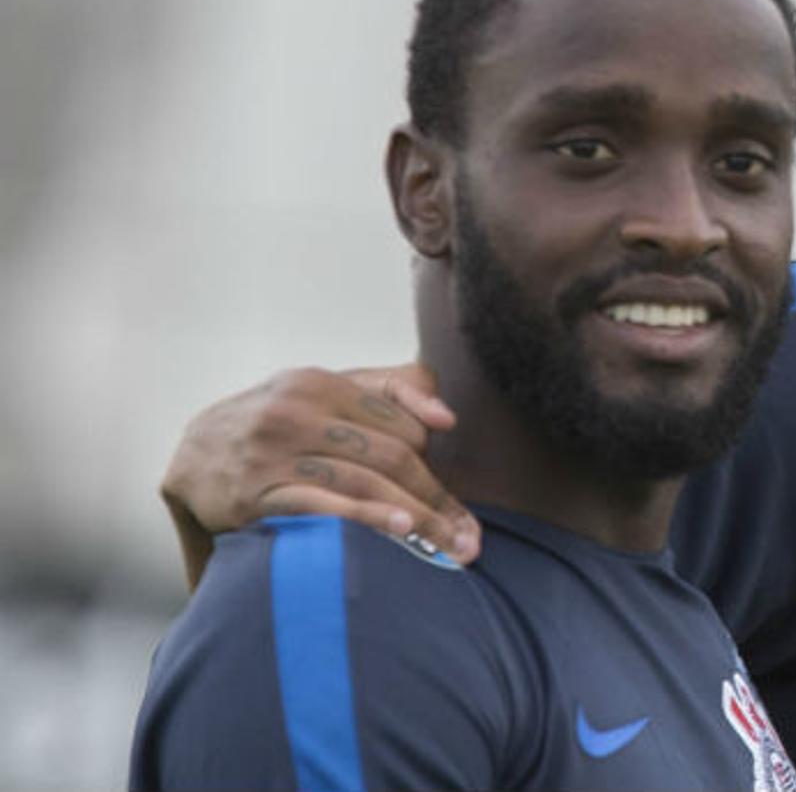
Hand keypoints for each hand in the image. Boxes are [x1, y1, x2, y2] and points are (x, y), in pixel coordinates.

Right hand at [160, 364, 478, 587]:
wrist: (192, 451)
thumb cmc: (278, 424)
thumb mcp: (326, 393)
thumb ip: (390, 392)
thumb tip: (447, 418)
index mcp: (322, 382)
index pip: (402, 424)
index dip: (437, 465)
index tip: (461, 507)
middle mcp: (297, 411)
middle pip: (391, 455)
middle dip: (438, 500)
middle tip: (469, 541)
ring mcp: (273, 451)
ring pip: (364, 481)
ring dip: (415, 517)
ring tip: (449, 546)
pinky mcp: (253, 492)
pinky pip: (320, 504)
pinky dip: (364, 516)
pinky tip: (398, 530)